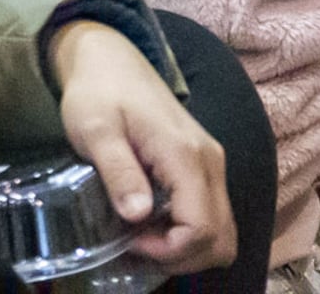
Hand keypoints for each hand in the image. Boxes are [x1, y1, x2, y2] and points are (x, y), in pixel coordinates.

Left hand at [50, 20, 233, 274]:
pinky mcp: (204, 164)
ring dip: (186, 249)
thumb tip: (138, 216)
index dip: (167, 250)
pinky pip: (212, 215)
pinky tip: (150, 226)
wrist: (111, 61)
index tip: (127, 243)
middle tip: (134, 250)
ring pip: (222, 230)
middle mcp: (210, 161)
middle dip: (180, 257)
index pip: (201, 227)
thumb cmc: (98, 94)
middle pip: (221, 236)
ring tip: (142, 241)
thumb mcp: (97, 132)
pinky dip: (188, 234)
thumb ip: (119, 172)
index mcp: (186, 155)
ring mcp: (211, 163)